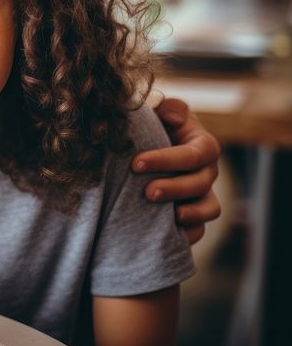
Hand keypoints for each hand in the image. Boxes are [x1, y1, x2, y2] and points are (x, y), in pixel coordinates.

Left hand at [133, 97, 221, 244]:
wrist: (146, 150)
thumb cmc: (154, 127)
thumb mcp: (161, 112)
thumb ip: (168, 108)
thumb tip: (171, 115)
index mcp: (202, 145)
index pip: (194, 153)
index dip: (167, 160)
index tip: (136, 164)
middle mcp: (207, 171)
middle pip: (201, 183)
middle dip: (175, 188)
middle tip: (146, 192)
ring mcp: (203, 195)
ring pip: (209, 208)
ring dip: (189, 214)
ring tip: (166, 217)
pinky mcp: (194, 215)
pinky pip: (200, 230)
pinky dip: (188, 235)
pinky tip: (170, 237)